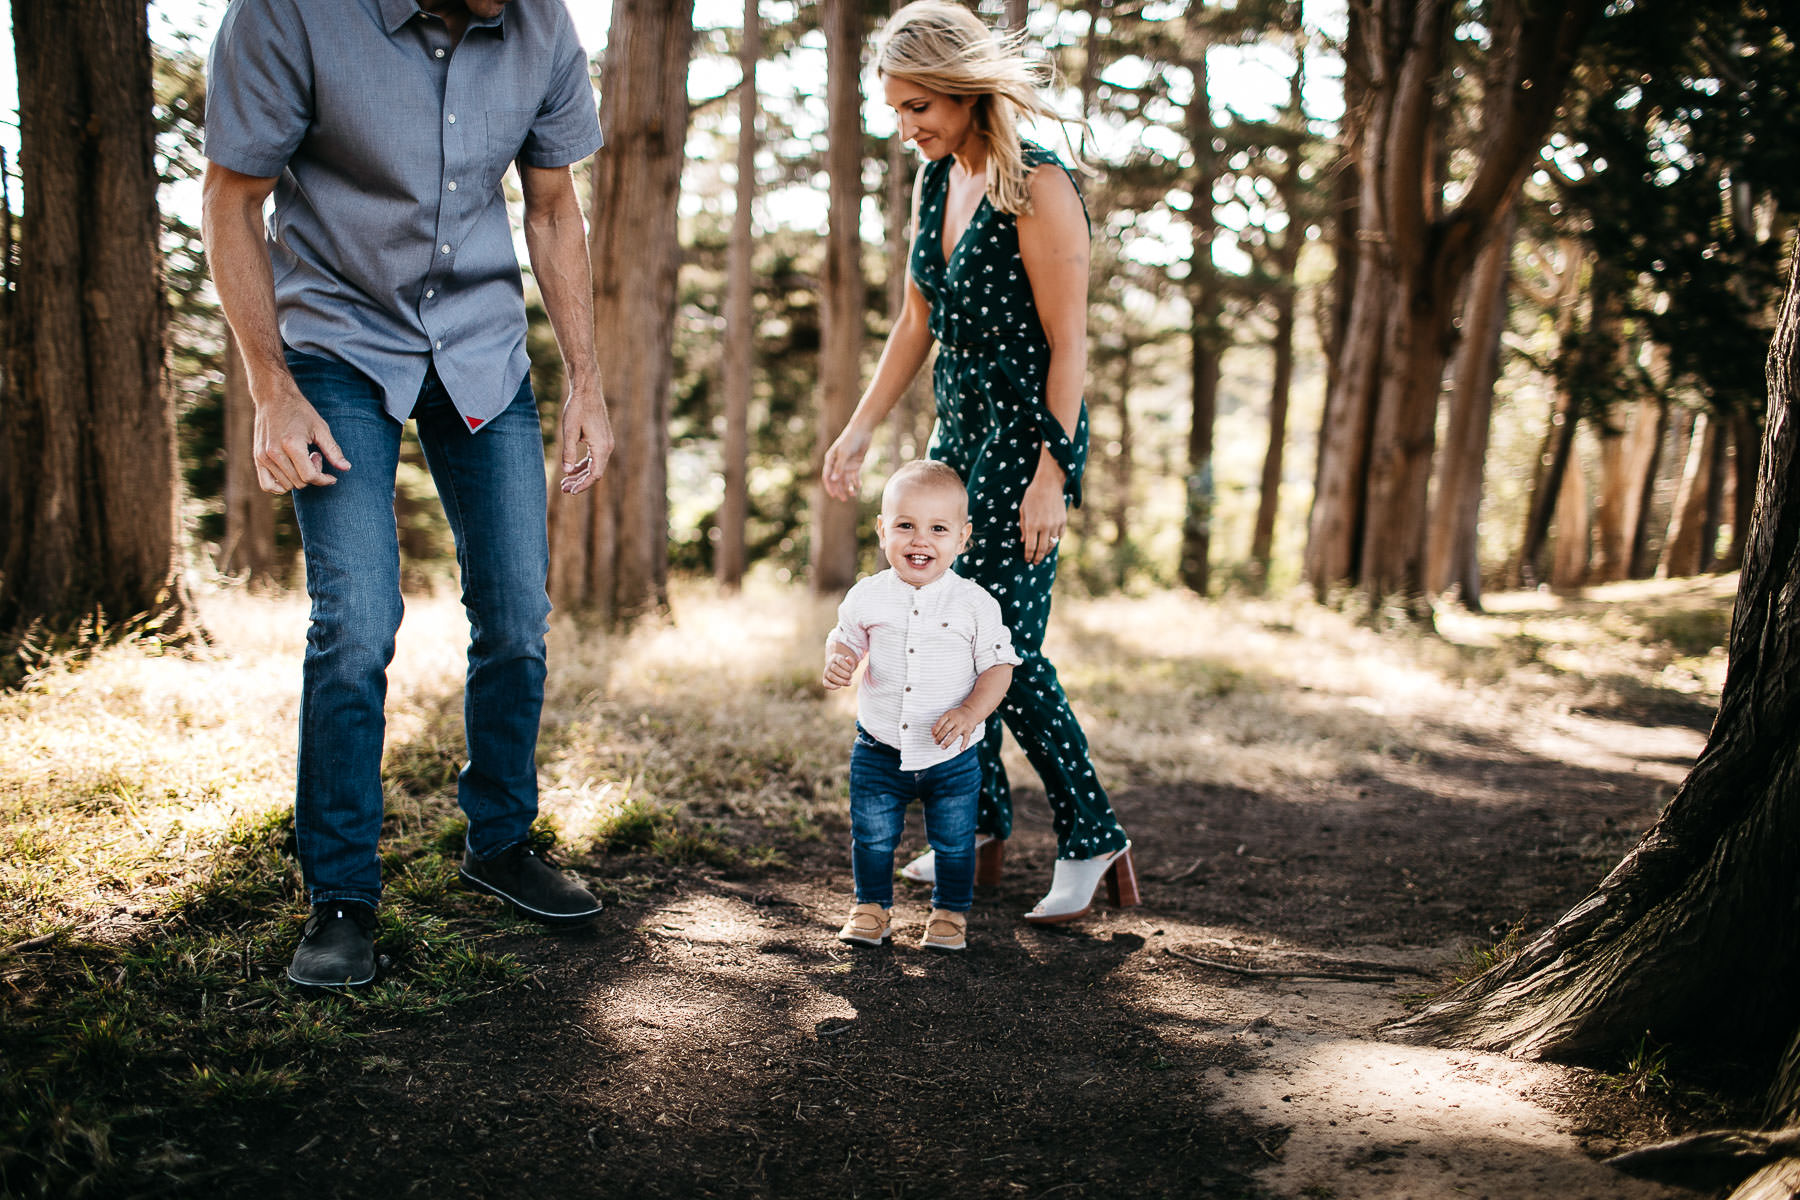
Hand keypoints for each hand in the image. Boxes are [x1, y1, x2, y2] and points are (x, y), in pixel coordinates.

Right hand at [252, 375, 349, 492]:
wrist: (273, 397)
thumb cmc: (299, 411)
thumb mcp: (321, 428)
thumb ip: (333, 450)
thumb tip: (346, 468)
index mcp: (291, 444)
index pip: (309, 476)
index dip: (324, 480)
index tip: (332, 476)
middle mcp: (274, 453)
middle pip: (299, 482)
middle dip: (312, 475)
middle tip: (314, 456)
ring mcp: (263, 456)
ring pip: (286, 486)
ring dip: (298, 477)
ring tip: (301, 458)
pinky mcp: (257, 458)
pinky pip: (267, 486)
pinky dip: (280, 486)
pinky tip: (290, 472)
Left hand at [559, 381, 614, 495]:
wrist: (587, 389)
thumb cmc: (577, 408)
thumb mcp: (569, 431)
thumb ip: (568, 452)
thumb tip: (567, 471)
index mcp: (601, 447)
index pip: (595, 474)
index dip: (583, 485)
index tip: (570, 492)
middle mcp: (607, 446)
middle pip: (595, 472)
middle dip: (579, 482)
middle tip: (563, 489)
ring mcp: (606, 442)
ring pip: (594, 465)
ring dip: (580, 474)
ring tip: (565, 482)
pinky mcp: (602, 438)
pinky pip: (594, 457)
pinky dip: (583, 464)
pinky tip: (571, 469)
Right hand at [821, 425, 872, 502]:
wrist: (862, 431)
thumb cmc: (851, 440)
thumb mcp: (844, 454)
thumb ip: (839, 467)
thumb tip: (833, 480)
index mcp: (830, 460)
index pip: (827, 476)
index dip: (829, 486)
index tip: (833, 495)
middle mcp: (837, 463)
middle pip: (836, 480)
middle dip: (839, 490)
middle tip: (844, 499)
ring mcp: (846, 464)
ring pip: (845, 480)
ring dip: (848, 488)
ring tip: (853, 495)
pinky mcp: (855, 464)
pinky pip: (854, 476)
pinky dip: (856, 482)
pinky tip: (859, 486)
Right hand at [822, 652, 857, 689]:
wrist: (838, 667)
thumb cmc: (846, 666)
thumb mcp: (850, 663)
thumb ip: (851, 662)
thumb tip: (847, 658)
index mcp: (836, 658)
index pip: (840, 661)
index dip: (847, 666)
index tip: (850, 669)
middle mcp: (829, 664)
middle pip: (835, 668)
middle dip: (845, 674)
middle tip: (850, 677)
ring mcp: (826, 672)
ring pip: (831, 676)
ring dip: (841, 681)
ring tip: (848, 683)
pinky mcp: (825, 679)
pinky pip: (826, 684)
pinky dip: (832, 686)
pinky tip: (839, 686)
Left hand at [931, 704, 980, 749]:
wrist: (971, 711)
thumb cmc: (957, 715)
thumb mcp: (948, 715)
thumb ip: (940, 722)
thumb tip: (932, 731)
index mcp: (949, 714)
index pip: (940, 723)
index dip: (935, 730)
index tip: (933, 736)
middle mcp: (956, 719)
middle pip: (946, 729)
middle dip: (940, 737)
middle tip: (936, 742)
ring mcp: (963, 725)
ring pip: (954, 734)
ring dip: (947, 742)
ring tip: (942, 747)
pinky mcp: (969, 730)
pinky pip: (966, 738)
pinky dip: (964, 744)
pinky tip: (961, 750)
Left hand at [1018, 458, 1067, 564]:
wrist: (1049, 484)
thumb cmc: (1032, 496)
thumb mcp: (1022, 510)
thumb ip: (1023, 527)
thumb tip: (1023, 542)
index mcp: (1032, 525)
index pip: (1030, 547)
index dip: (1028, 556)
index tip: (1027, 560)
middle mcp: (1045, 527)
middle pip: (1042, 549)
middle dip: (1037, 557)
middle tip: (1035, 562)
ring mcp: (1055, 524)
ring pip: (1052, 545)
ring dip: (1046, 552)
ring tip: (1042, 555)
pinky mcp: (1063, 521)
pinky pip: (1060, 536)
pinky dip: (1055, 542)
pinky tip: (1051, 544)